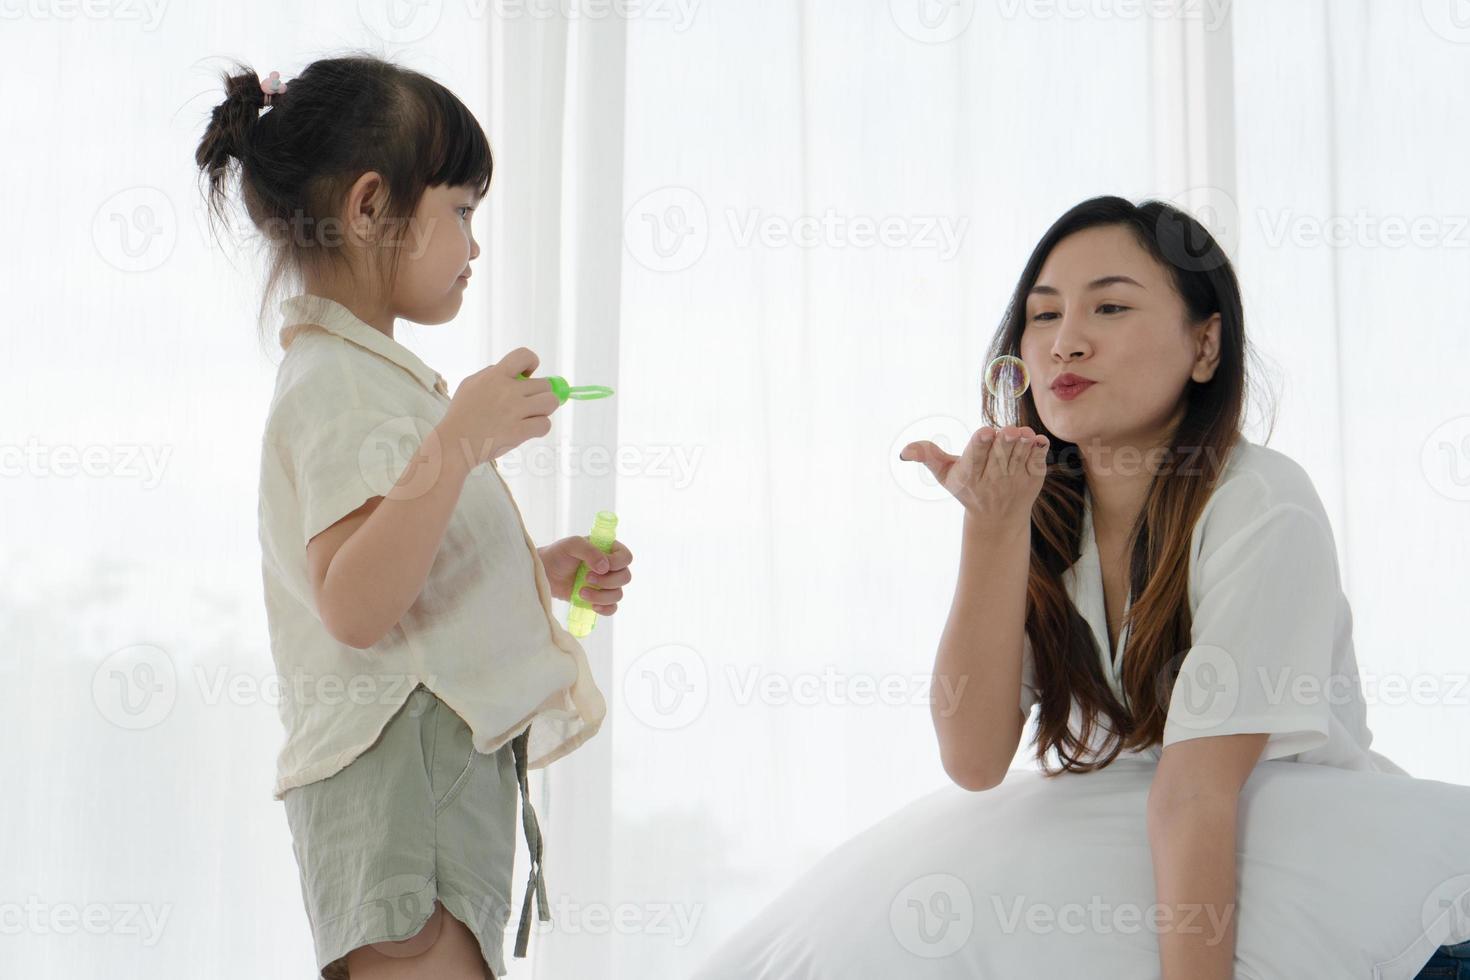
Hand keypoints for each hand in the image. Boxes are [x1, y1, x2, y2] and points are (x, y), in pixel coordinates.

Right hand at [438, 347, 562, 466]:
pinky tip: (529, 430)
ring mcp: (514, 411)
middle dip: (541, 394)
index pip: (524, 355)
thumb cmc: (461, 415)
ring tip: (532, 416)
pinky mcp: (519, 431)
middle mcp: (507, 390)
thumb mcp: (470, 385)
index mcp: (495, 376)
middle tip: (529, 404)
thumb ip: (492, 374)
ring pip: (551, 402)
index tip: (528, 375)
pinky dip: (540, 428)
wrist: (454, 443)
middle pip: (545, 384)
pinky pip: (545, 425)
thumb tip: (518, 373)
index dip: (532, 362)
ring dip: (545, 410)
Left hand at [538, 536, 634, 615]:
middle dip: (607, 581)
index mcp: (608, 550)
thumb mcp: (572, 545)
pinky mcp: (598, 599)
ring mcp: (605, 585)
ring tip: (581, 592)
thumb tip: (605, 568)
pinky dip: (605, 609)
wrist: (544, 573)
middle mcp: (610, 568)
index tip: (599, 567)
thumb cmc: (558, 554)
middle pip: (625, 577)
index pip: (626, 557)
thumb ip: (590, 551)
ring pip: (618, 594)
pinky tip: (592, 606)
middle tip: (586, 578)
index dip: (616, 564)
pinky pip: (612, 608)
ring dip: (601, 596)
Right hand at [899, 425, 1049, 534]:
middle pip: (1000, 454)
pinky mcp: (1033, 477)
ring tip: (1024, 433)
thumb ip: (928, 457)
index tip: (985, 432)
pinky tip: (1038, 440)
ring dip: (1023, 443)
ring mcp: (1015, 478)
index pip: (975, 457)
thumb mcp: (945, 475)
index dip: (980, 444)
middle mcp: (994, 477)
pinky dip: (1039, 450)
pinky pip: (1038, 461)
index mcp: (971, 474)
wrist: (998, 519)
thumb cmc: (968, 489)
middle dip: (1005, 441)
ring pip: (1020, 455)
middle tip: (1009, 431)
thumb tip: (904, 451)